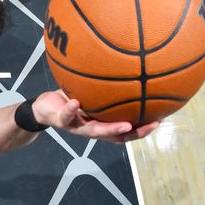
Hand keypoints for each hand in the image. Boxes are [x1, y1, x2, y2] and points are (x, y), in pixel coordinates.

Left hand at [33, 90, 159, 143]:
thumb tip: (124, 67)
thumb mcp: (89, 93)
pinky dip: (71, 109)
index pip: (126, 131)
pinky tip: (76, 102)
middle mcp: (92, 129)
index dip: (143, 129)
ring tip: (125, 125)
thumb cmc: (70, 98)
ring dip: (110, 129)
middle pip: (117, 136)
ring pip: (95, 132)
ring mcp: (77, 126)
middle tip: (152, 125)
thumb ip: (104, 87)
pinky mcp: (60, 120)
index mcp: (101, 124)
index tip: (160, 120)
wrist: (43, 107)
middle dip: (136, 132)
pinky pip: (66, 116)